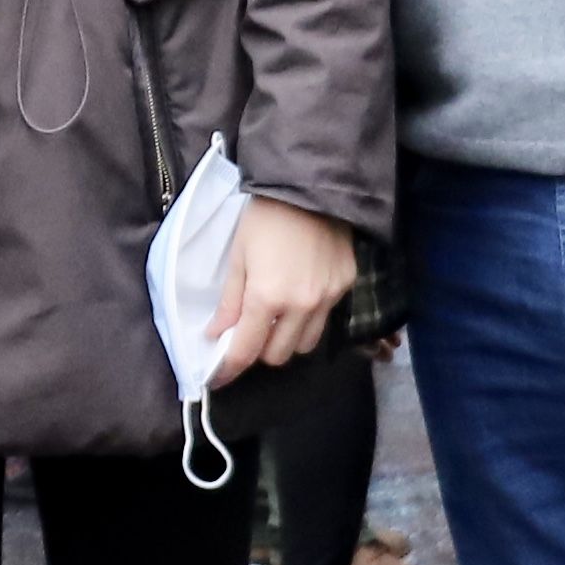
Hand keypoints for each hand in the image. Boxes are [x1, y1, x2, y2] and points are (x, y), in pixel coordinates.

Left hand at [208, 196, 357, 375]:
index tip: (219, 377)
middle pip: (279, 355)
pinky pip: (326, 319)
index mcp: (266, 298)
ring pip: (306, 344)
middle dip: (259, 351)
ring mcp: (328, 298)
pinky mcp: (346, 287)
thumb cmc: (265, 218)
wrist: (311, 187)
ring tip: (275, 319)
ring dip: (286, 340)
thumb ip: (230, 301)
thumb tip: (217, 335)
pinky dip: (309, 319)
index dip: (230, 369)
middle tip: (248, 335)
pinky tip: (300, 299)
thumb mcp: (238, 257)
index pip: (247, 351)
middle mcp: (301, 306)